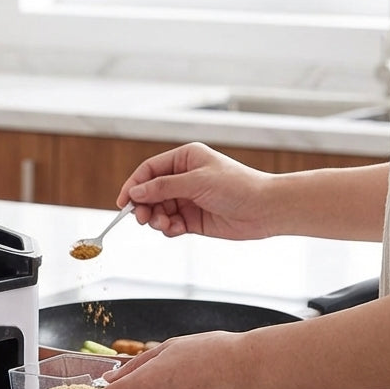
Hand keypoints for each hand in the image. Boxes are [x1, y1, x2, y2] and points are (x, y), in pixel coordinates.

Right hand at [117, 142, 273, 239]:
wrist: (266, 209)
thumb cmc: (238, 186)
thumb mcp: (196, 182)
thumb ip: (163, 187)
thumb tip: (135, 192)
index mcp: (184, 159)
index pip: (149, 171)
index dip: (134, 186)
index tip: (124, 203)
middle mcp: (184, 178)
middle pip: (150, 192)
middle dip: (144, 206)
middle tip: (142, 219)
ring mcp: (188, 199)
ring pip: (158, 210)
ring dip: (157, 219)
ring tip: (165, 224)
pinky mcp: (193, 219)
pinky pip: (170, 224)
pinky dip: (169, 228)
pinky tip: (178, 229)